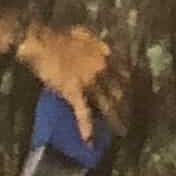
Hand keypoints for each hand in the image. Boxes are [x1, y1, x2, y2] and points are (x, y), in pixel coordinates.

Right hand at [4, 16, 138, 145]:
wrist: (42, 41)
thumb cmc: (59, 37)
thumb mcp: (84, 35)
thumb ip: (97, 44)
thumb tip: (105, 49)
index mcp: (105, 54)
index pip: (124, 73)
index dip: (130, 87)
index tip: (133, 97)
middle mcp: (102, 68)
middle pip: (120, 91)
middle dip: (127, 107)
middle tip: (132, 120)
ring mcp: (89, 81)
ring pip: (107, 104)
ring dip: (115, 120)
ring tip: (121, 133)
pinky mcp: (74, 92)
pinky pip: (83, 113)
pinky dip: (86, 128)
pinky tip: (89, 141)